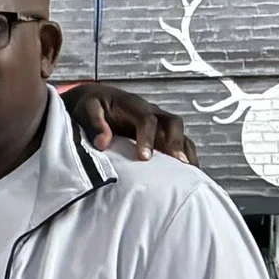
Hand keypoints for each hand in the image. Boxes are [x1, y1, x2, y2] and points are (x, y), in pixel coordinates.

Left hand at [64, 81, 197, 165]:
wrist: (98, 101)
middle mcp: (151, 112)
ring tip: (191, 175)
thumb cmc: (91, 105)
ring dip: (186, 152)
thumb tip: (102, 143)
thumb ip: (94, 123)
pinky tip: (189, 176)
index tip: (144, 158)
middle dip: (176, 143)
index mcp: (133, 105)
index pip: (147, 119)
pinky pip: (179, 144)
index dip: (148, 137)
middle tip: (178, 164)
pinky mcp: (160, 136)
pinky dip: (186, 157)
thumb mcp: (87, 108)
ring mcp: (159, 124)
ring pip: (180, 134)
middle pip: (172, 123)